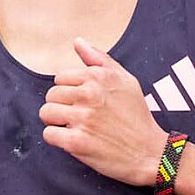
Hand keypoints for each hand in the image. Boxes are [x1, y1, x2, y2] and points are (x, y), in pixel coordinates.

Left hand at [39, 37, 167, 185]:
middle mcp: (89, 94)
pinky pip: (49, 134)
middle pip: (51, 95)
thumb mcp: (126, 80)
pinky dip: (57, 139)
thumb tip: (77, 42)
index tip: (83, 102)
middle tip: (79, 117)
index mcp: (99, 77)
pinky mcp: (77, 142)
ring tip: (74, 127)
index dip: (70, 91)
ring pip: (46, 113)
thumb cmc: (137, 116)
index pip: (61, 77)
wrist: (148, 152)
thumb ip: (99, 59)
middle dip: (62, 106)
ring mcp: (83, 118)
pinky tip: (73, 140)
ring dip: (56, 122)